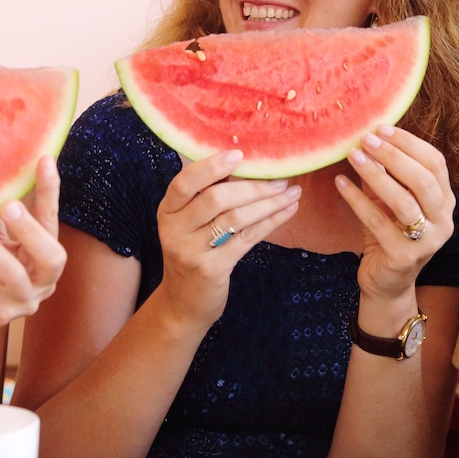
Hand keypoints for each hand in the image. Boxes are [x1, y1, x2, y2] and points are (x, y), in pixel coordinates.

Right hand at [154, 149, 300, 324]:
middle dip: (253, 186)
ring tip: (291, 193)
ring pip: (235, 218)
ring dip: (268, 203)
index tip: (239, 154)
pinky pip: (246, 239)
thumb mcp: (187, 225)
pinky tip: (288, 212)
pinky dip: (270, 222)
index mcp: (167, 211)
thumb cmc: (192, 253)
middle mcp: (174, 230)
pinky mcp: (211, 269)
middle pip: (216, 198)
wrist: (183, 304)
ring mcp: (191, 251)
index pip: (184, 182)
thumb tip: (242, 162)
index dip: (211, 166)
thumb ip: (205, 196)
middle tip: (281, 179)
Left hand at [333, 125, 452, 298]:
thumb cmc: (388, 234)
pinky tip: (340, 183)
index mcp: (444, 201)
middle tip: (366, 139)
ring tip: (353, 156)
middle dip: (393, 155)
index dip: (409, 143)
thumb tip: (368, 136)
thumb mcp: (389, 200)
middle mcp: (443, 220)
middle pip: (424, 179)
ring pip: (404, 201)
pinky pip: (378, 222)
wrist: (386, 282)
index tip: (382, 128)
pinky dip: (357, 199)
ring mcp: (427, 241)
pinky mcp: (404, 256)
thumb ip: (386, 173)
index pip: (435, 163)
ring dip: (376, 174)